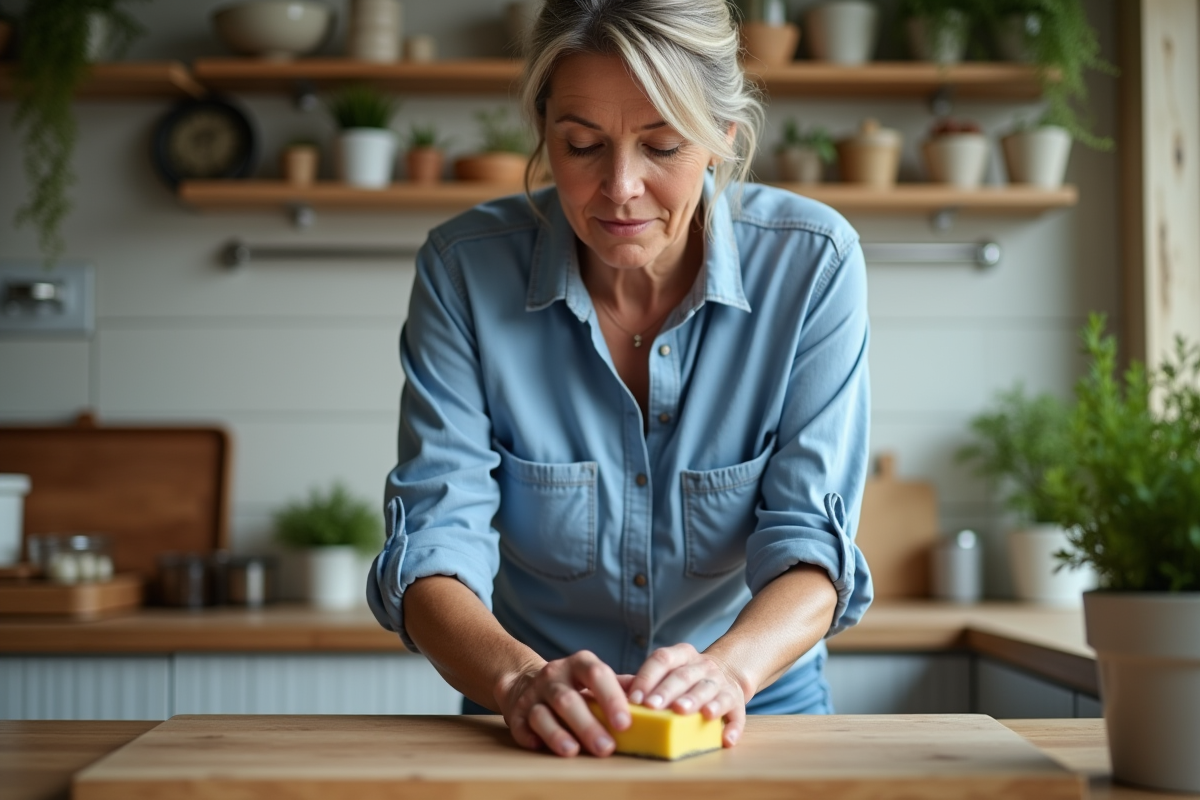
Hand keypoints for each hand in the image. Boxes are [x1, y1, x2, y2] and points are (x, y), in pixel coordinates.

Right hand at [496, 650, 632, 757]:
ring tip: (573, 751)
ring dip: (557, 734)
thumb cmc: (574, 685)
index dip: (611, 698)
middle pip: (568, 699)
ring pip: (542, 713)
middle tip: (606, 747)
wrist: (525, 681)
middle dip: (587, 725)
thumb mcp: (595, 677)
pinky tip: (539, 746)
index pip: (597, 675)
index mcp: (579, 664)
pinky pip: (520, 726)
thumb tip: (653, 698)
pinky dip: (530, 737)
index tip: (625, 723)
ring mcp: (533, 694)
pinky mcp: (515, 713)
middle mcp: (554, 675)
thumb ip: (622, 686)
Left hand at [626, 643, 746, 747]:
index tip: (634, 698)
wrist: (728, 672)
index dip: (647, 677)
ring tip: (682, 712)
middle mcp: (702, 666)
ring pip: (708, 690)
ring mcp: (721, 683)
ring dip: (695, 701)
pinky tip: (725, 739)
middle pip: (683, 676)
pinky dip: (732, 727)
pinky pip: (737, 715)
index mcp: (681, 655)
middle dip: (667, 691)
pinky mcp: (737, 702)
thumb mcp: (668, 670)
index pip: (662, 660)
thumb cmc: (685, 677)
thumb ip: (643, 680)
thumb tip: (610, 693)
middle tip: (652, 706)